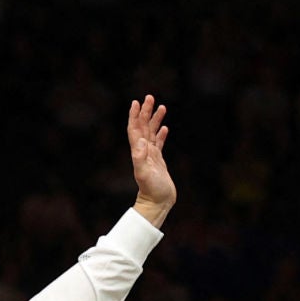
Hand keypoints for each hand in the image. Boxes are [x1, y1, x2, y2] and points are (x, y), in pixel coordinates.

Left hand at [128, 95, 175, 227]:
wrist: (157, 203)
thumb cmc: (151, 190)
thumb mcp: (145, 173)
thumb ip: (140, 158)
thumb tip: (140, 141)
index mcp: (138, 152)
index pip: (135, 129)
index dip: (135, 116)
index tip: (137, 102)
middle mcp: (143, 152)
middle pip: (143, 127)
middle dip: (146, 112)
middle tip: (150, 97)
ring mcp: (151, 156)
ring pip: (152, 133)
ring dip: (154, 120)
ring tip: (161, 107)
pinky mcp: (158, 161)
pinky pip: (159, 144)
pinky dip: (161, 135)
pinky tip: (164, 128)